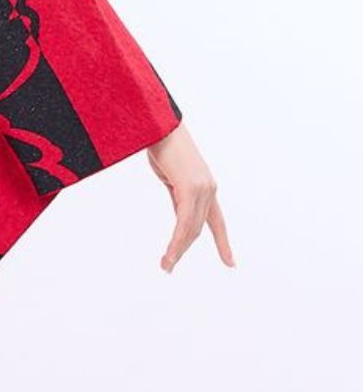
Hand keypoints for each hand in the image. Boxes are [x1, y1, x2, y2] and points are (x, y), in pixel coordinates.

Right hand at [146, 124, 233, 271]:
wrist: (159, 125)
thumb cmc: (162, 146)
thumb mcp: (171, 177)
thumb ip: (178, 196)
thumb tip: (181, 214)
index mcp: (207, 187)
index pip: (217, 222)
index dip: (223, 243)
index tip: (231, 263)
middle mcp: (209, 189)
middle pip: (197, 229)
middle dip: (183, 249)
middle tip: (168, 267)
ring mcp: (201, 188)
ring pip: (190, 228)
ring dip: (177, 249)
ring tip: (166, 265)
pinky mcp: (190, 188)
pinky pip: (183, 221)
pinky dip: (176, 240)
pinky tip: (170, 253)